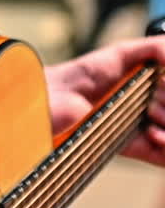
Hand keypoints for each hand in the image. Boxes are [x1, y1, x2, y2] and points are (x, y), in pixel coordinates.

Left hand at [47, 37, 164, 166]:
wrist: (54, 97)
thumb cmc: (82, 75)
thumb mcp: (121, 53)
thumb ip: (152, 48)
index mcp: (150, 89)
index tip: (163, 82)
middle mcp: (149, 112)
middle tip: (153, 98)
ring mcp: (142, 132)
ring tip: (151, 112)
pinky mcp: (132, 149)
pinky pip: (163, 158)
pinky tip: (155, 134)